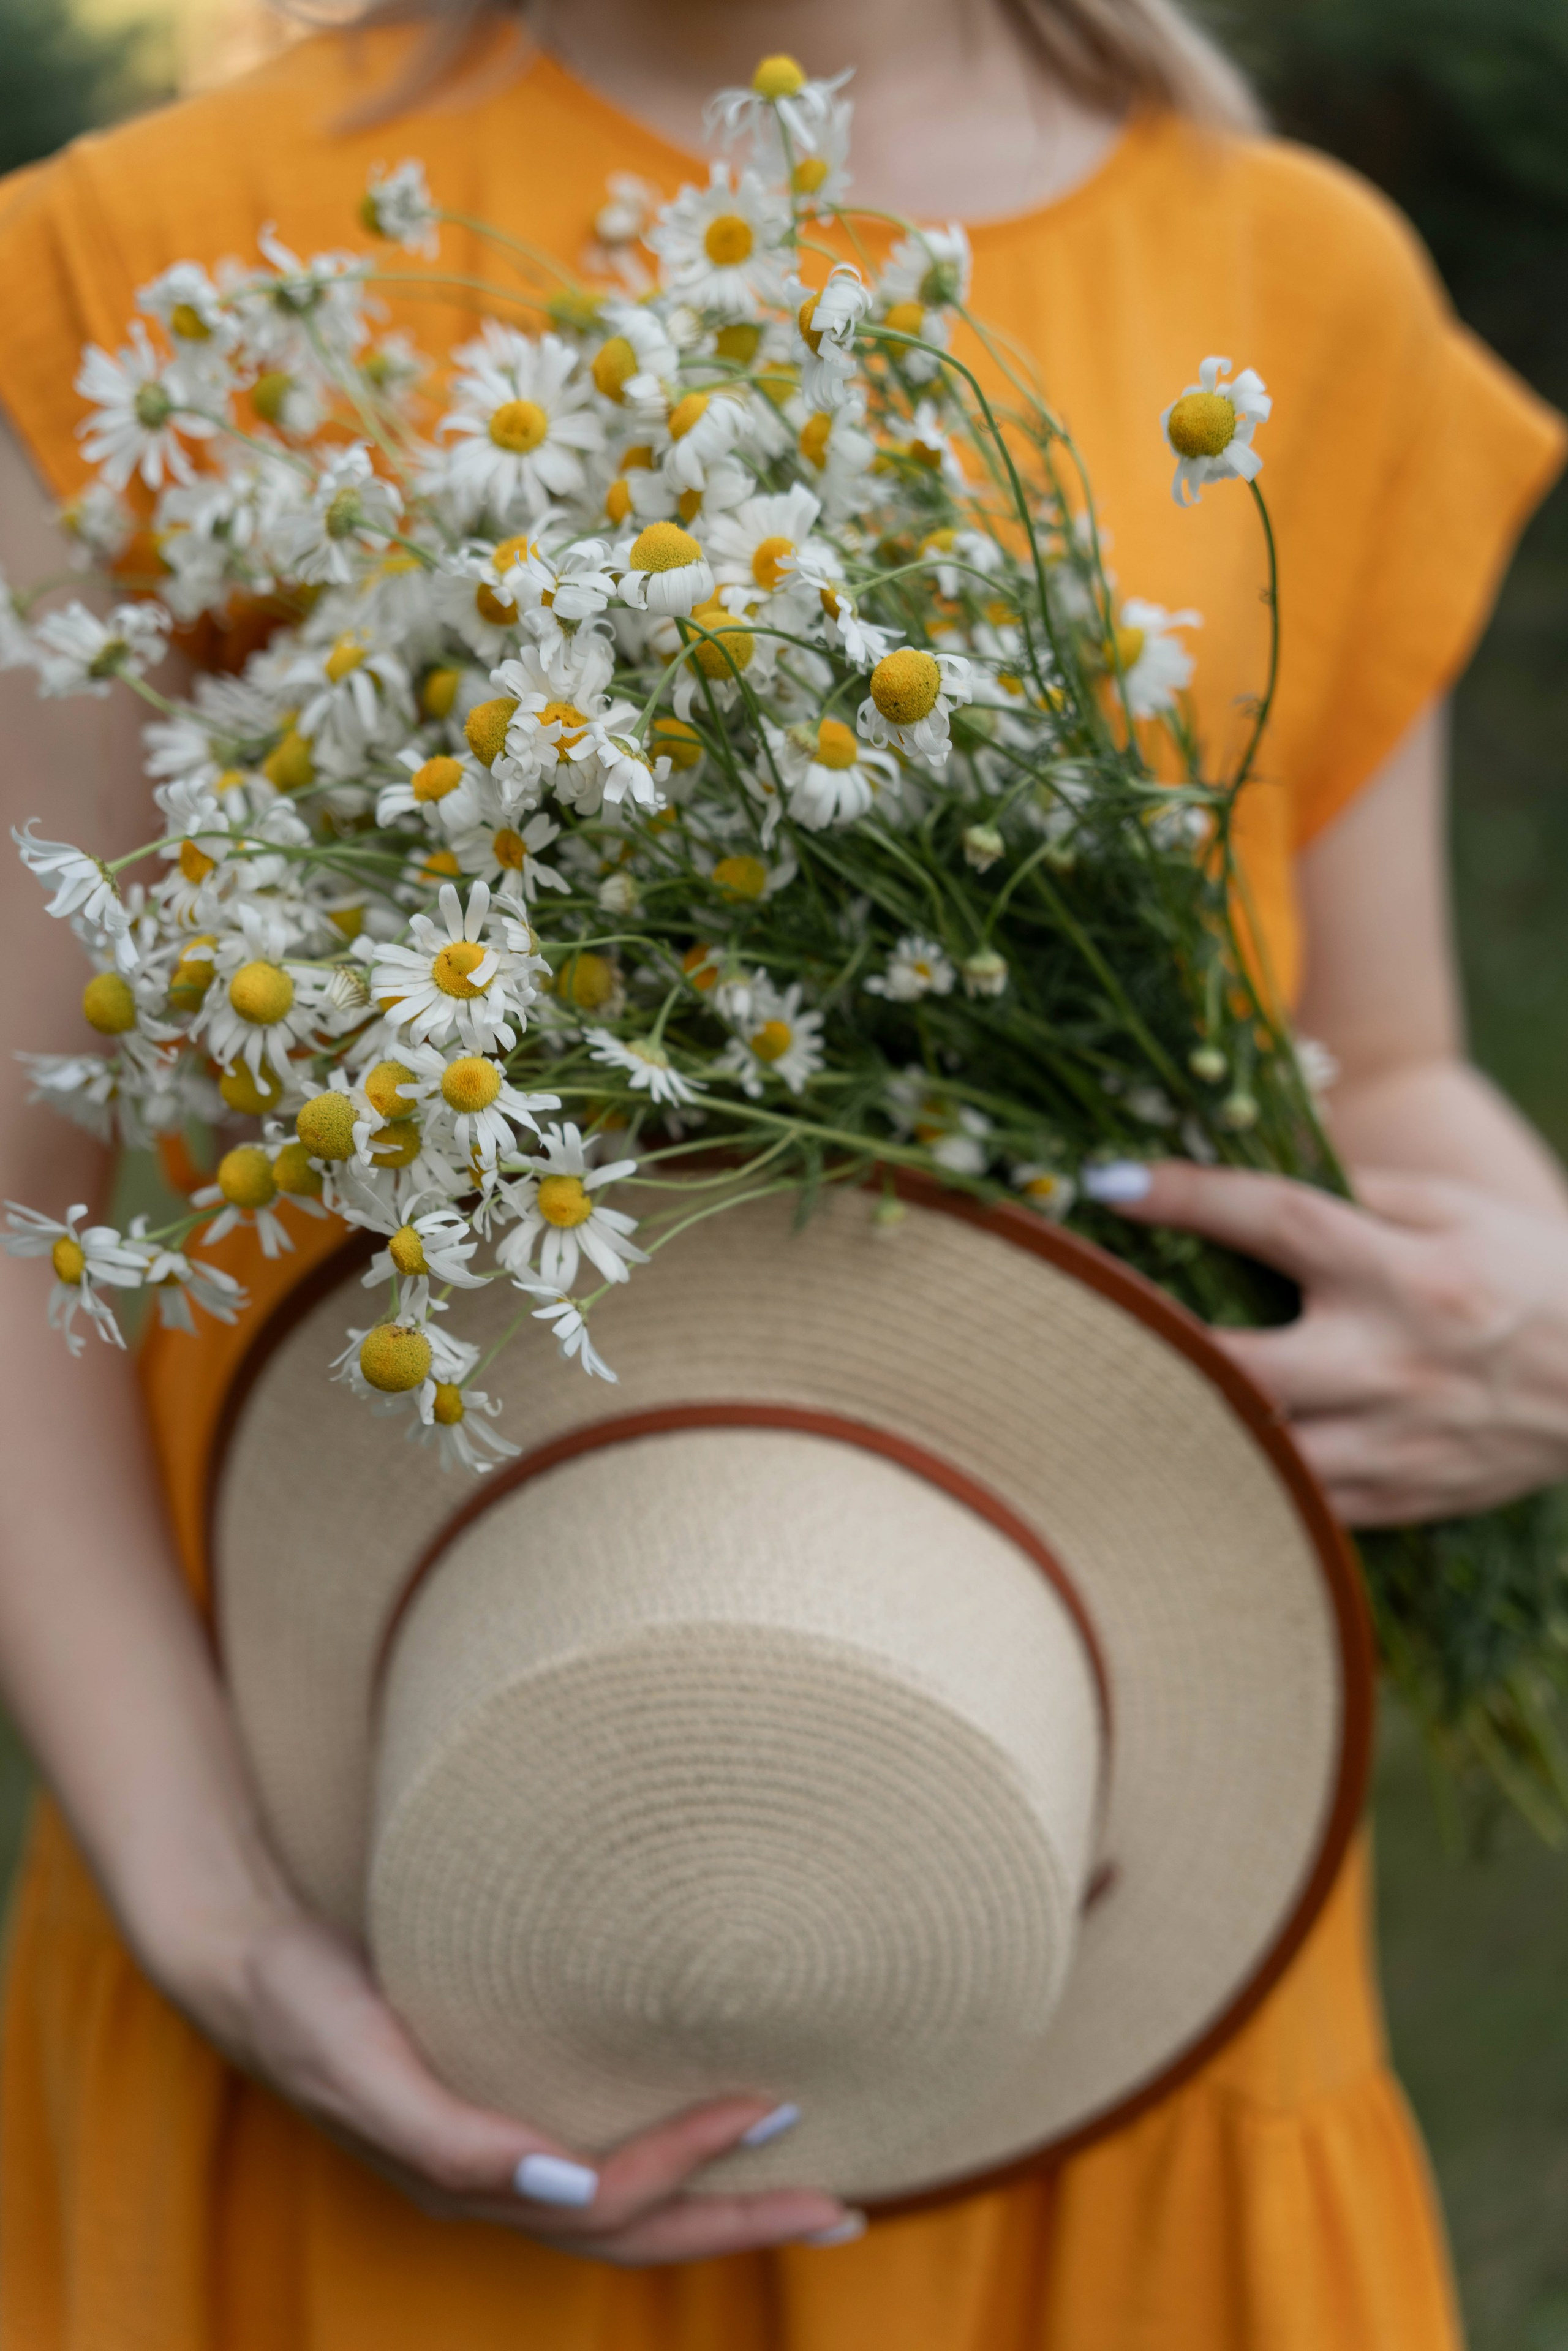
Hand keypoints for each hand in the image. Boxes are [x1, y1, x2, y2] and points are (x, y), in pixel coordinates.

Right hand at [158, 1894, 850, 2262]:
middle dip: (738, 2224)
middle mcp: (491, 2185)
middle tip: (844, 2206)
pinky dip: (664, 2164)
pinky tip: (702, 2136)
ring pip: (622, 2213)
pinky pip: (596, 2164)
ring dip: (714, 2207)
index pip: (609, 2199)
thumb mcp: (363, 2063)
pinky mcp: (491, 2110)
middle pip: (635, 2233)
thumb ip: (448, 2138)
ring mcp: (491, 2157)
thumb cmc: (303, 2005)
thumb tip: (560, 2187)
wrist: (245, 1964)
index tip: (770, 2105)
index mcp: (466, 2181)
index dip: (690, 2161)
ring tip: (804, 2187)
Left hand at [1091, 1160, 1567, 1524]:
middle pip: (1237, 1361)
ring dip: (1175, 1416)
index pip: (1272, 1221)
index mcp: (1405, 1271)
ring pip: (1252, 1449)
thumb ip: (1358, 1192)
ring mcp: (1392, 1443)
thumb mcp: (1460, 1210)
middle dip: (1149, 1333)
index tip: (1108, 1179)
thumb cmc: (1536, 1274)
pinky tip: (1183, 1443)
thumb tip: (1251, 1179)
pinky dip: (1234, 1473)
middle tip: (1077, 1305)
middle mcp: (1391, 1361)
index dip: (1183, 1196)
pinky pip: (1290, 1501)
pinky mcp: (1397, 1500)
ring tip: (1106, 1384)